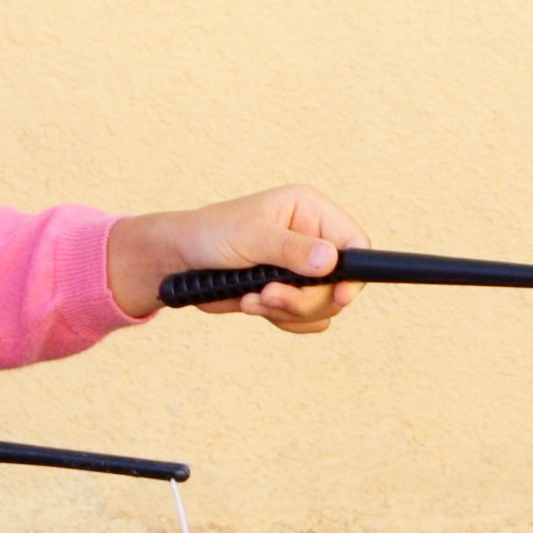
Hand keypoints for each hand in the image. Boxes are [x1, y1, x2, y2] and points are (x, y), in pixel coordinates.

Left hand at [109, 185, 362, 329]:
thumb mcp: (251, 236)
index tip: (338, 296)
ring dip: (288, 311)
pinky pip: (305, 320)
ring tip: (252, 298)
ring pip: (324, 307)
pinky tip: (252, 303)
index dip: (353, 273)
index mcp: (310, 212)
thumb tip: (330, 261)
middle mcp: (312, 240)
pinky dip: (280, 319)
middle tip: (269, 295)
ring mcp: (302, 270)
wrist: (178, 261)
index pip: (354, 243)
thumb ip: (291, 249)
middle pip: (341, 284)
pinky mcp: (290, 293)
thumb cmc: (209, 234)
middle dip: (305, 299)